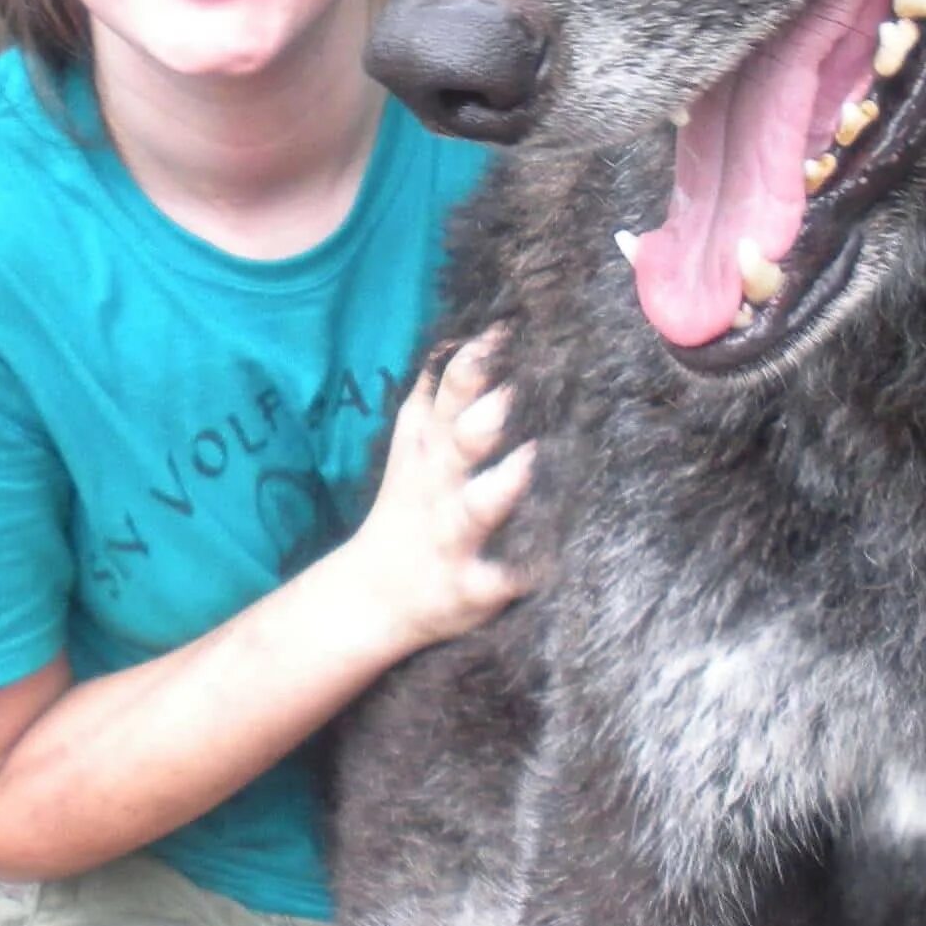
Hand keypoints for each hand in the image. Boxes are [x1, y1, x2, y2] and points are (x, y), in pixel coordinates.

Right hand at [355, 330, 535, 655]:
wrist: (374, 596)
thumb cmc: (413, 505)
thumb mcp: (414, 442)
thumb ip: (441, 390)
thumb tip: (469, 331)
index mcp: (431, 444)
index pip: (451, 391)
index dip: (477, 360)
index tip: (509, 329)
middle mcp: (440, 485)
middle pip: (458, 443)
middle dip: (484, 416)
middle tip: (515, 391)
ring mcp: (452, 537)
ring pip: (474, 510)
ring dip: (498, 488)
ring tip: (527, 465)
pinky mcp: (468, 588)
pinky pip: (496, 581)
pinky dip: (520, 573)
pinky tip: (551, 562)